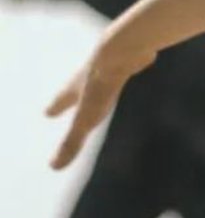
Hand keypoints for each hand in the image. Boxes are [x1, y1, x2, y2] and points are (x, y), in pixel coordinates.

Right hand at [46, 30, 156, 169]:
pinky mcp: (135, 54)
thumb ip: (72, 143)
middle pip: (80, 84)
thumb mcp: (85, 119)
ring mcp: (113, 60)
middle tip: (71, 95)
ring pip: (106, 70)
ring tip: (107, 78)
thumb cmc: (102, 86)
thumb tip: (54, 167)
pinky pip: (133, 58)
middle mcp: (92, 71)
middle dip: (74, 93)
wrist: (123, 50)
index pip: (63, 100)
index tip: (47, 113)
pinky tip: (144, 59)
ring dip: (103, 76)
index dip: (57, 107)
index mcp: (78, 86)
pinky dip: (134, 62)